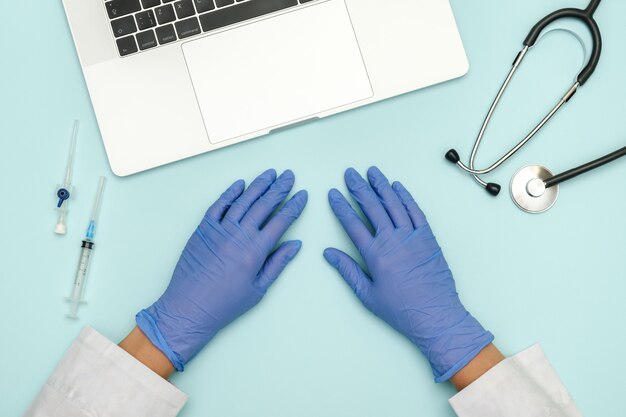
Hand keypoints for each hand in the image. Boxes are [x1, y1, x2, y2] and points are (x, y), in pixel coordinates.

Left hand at [137, 169, 307, 370]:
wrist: (189, 308)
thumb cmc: (224, 304)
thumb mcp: (259, 288)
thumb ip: (278, 263)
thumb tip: (295, 244)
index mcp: (255, 251)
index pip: (281, 221)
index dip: (294, 206)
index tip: (302, 195)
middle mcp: (239, 236)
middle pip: (264, 205)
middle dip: (279, 188)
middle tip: (289, 176)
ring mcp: (219, 230)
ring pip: (243, 200)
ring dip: (258, 185)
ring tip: (270, 174)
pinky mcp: (203, 230)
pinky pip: (218, 205)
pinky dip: (230, 193)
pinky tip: (240, 184)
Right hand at [324, 167, 492, 381]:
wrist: (435, 315)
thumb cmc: (400, 309)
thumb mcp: (367, 294)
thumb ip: (347, 270)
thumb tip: (328, 253)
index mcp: (375, 255)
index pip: (353, 223)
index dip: (341, 206)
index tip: (333, 193)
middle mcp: (393, 240)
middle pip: (372, 207)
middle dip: (359, 188)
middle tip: (350, 174)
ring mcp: (413, 237)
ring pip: (394, 204)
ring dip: (382, 185)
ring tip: (371, 171)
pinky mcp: (428, 238)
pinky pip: (415, 211)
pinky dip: (405, 197)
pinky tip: (397, 187)